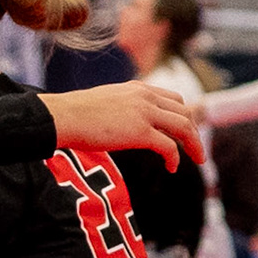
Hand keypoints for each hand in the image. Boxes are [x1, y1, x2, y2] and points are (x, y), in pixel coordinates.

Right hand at [39, 82, 203, 171]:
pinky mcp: (140, 132)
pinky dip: (175, 158)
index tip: (182, 131)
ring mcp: (144, 113)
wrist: (61, 117)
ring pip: (184, 126)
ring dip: (194, 144)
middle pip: (184, 112)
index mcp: (137, 89)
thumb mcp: (102, 102)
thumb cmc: (71, 114)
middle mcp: (145, 97)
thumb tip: (116, 123)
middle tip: (195, 148)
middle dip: (193, 131)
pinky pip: (169, 146)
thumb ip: (118, 108)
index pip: (172, 98)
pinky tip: (171, 168)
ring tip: (197, 159)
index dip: (182, 116)